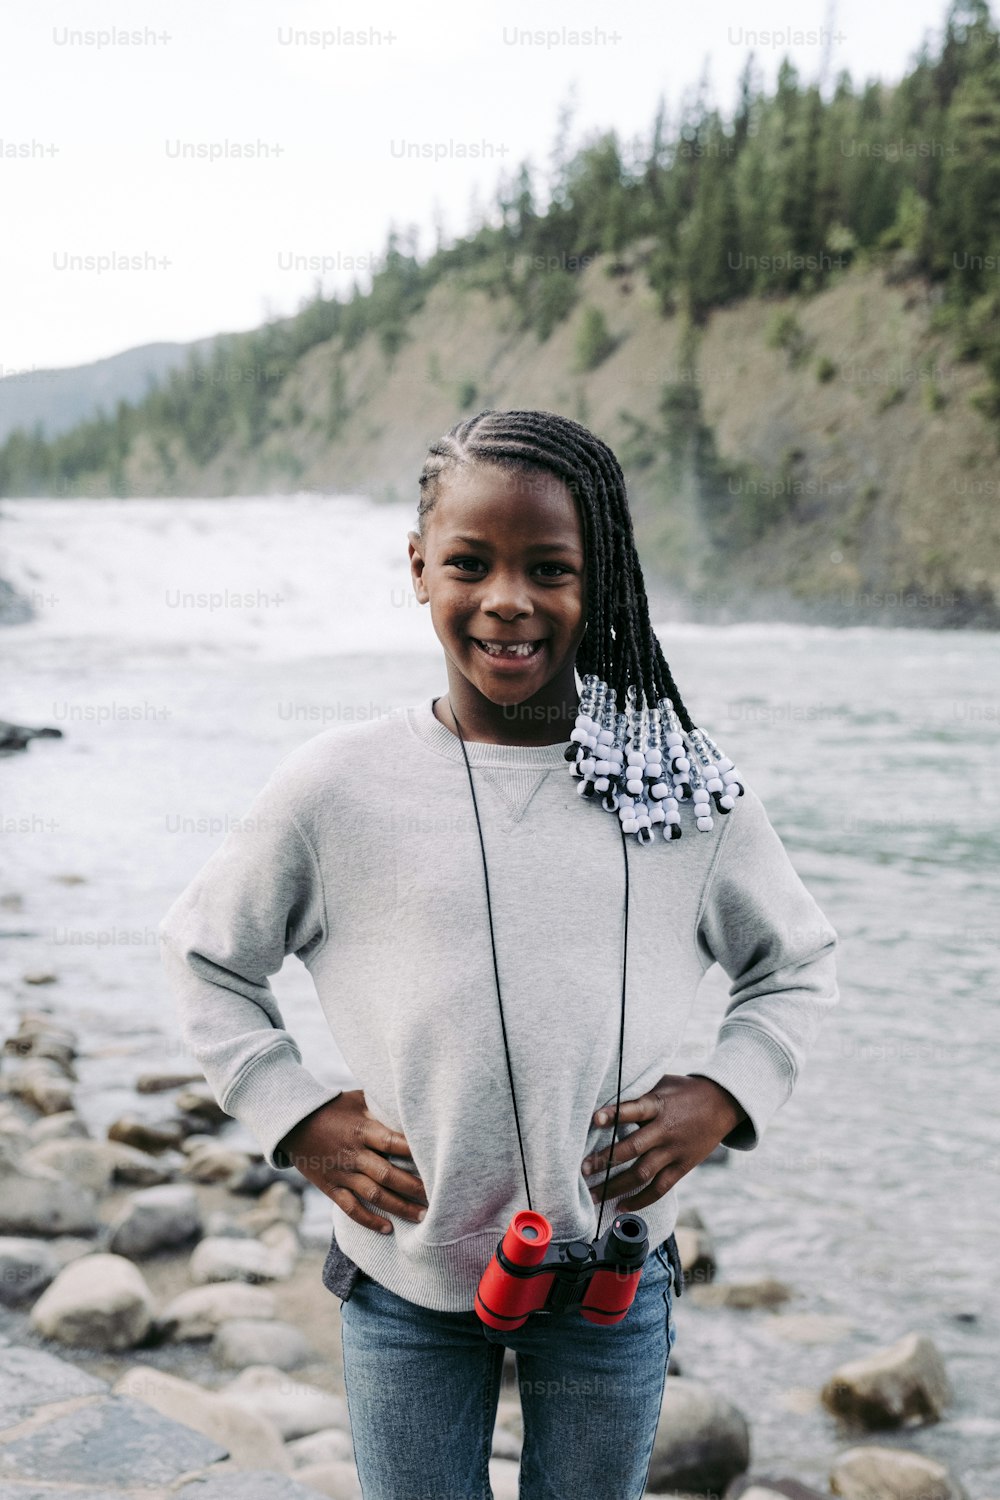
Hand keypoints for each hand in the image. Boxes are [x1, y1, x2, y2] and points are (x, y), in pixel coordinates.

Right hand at [277, 1090, 428, 1234]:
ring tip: (422, 1216)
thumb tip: (411, 1104)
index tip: (437, 1162)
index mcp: (362, 1130)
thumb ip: (382, 1105)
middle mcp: (354, 1154)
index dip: (415, 1153)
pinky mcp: (330, 1187)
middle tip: (438, 1197)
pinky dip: (369, 1221)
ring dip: (399, 1207)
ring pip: (374, 1195)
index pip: (394, 1142)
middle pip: (389, 1174)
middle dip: (414, 1188)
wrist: (293, 1123)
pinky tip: (387, 1228)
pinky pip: (351, 1209)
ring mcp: (342, 1173)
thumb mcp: (357, 1099)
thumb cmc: (332, 1107)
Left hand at [580, 1073, 747, 1211]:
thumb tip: (603, 1094)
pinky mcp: (683, 1167)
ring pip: (642, 1173)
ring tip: (592, 1195)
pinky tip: (621, 1207)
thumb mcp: (662, 1083)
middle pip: (633, 1148)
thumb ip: (638, 1093)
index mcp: (658, 1105)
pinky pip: (660, 1188)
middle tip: (582, 1169)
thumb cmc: (684, 1091)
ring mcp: (674, 1151)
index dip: (614, 1114)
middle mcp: (665, 1130)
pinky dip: (640, 1200)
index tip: (594, 1119)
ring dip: (615, 1186)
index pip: (634, 1109)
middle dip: (605, 1160)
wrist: (723, 1104)